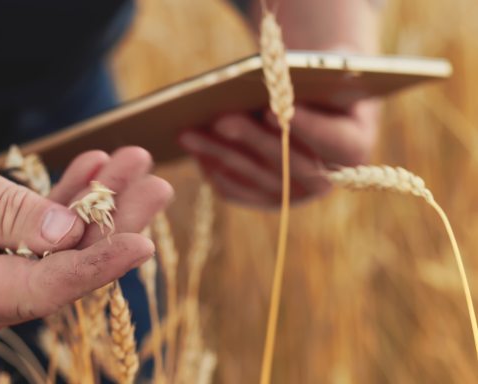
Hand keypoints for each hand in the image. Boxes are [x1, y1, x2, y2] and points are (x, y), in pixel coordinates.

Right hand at [0, 130, 171, 344]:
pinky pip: (39, 237)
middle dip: (112, 226)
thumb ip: (6, 212)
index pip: (40, 290)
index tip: (143, 243)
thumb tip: (66, 233)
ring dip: (97, 206)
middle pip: (61, 270)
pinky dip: (67, 203)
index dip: (95, 268)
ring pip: (57, 250)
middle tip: (154, 184)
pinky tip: (95, 167)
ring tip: (134, 163)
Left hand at [178, 101, 378, 206]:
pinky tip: (193, 150)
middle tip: (220, 119)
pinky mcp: (266, 202)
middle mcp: (327, 181)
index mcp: (353, 147)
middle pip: (288, 164)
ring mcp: (295, 197)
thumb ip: (309, 83)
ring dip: (219, 155)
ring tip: (188, 133)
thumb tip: (272, 82)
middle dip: (251, 140)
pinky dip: (214, 169)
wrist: (313, 111)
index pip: (333, 142)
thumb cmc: (317, 84)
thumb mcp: (322, 76)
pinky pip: (237, 191)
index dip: (305, 128)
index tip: (275, 111)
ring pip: (255, 179)